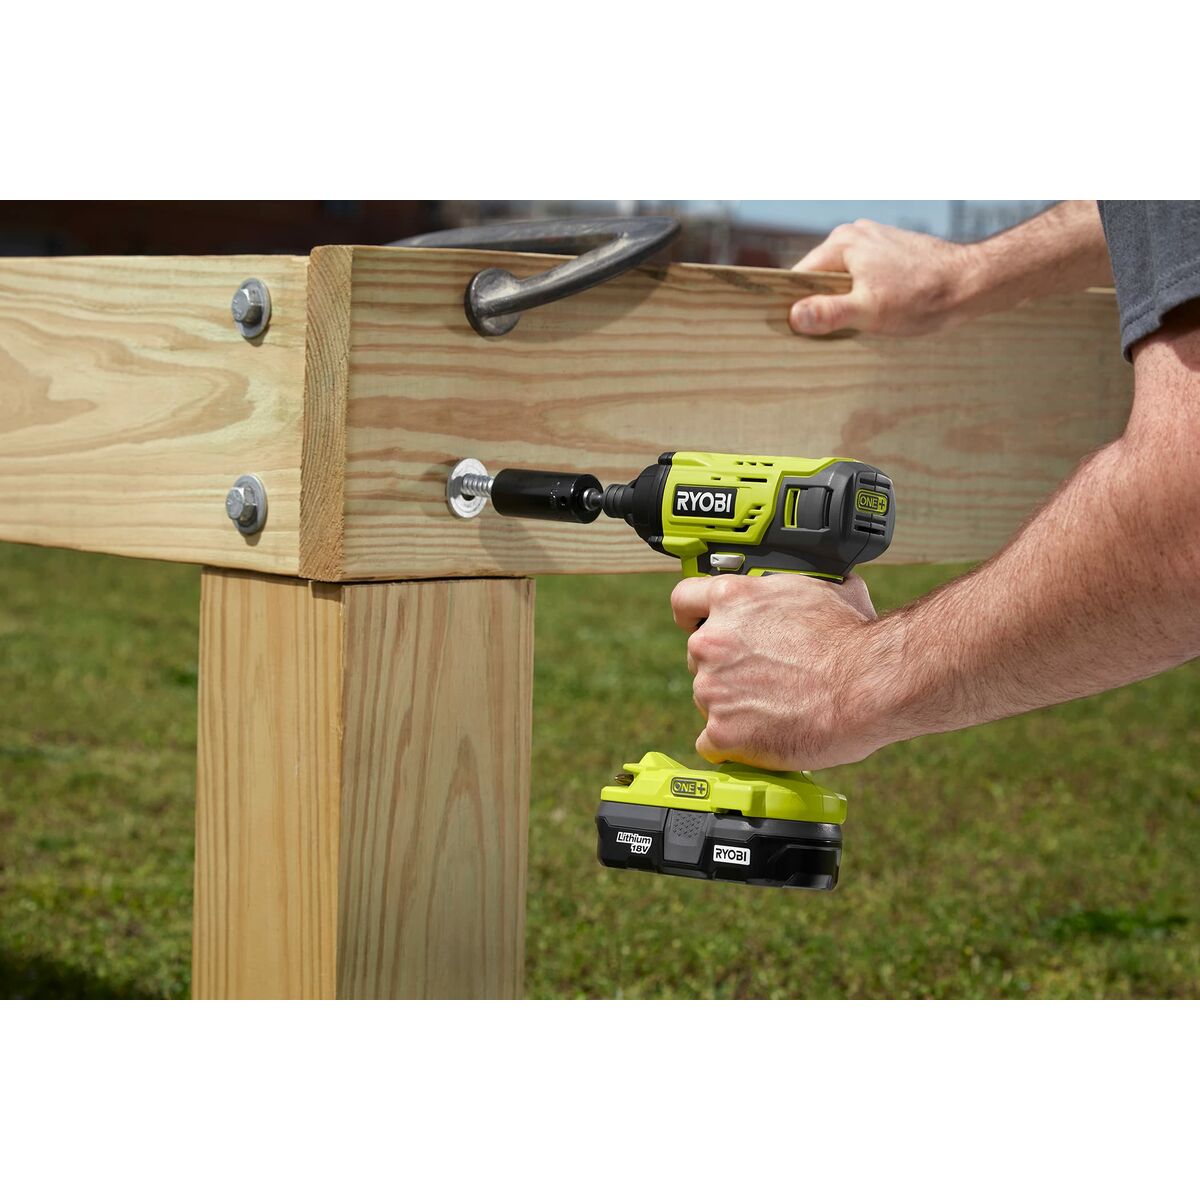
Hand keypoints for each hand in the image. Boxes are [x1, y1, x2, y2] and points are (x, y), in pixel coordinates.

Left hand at [670, 573, 886, 771]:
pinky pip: (713, 743)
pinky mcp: (722, 731)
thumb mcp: (828, 588)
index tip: (701, 627)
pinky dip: (734, 746)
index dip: (694, 617)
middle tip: (765, 680)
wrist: (870, 682)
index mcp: (731, 599)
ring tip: (778, 711)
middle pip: (699, 658)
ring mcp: (712, 688)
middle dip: (725, 668)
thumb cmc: (855, 638)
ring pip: (708, 701)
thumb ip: (799, 588)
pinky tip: (762, 740)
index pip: (684, 602)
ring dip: (734, 707)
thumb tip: (824, 584)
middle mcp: (711, 641)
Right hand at [789, 219, 979, 337]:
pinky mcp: (891, 251)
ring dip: (848, 300)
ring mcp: (875, 240)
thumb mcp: (869, 311)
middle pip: (821, 277)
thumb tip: (793, 316)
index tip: (806, 329)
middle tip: (843, 328)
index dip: (798, 305)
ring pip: (843, 277)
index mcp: (842, 243)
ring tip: (868, 317)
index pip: (800, 277)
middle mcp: (855, 234)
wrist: (972, 282)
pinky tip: (883, 308)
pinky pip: (863, 275)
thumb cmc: (923, 296)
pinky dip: (866, 292)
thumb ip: (829, 312)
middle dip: (826, 303)